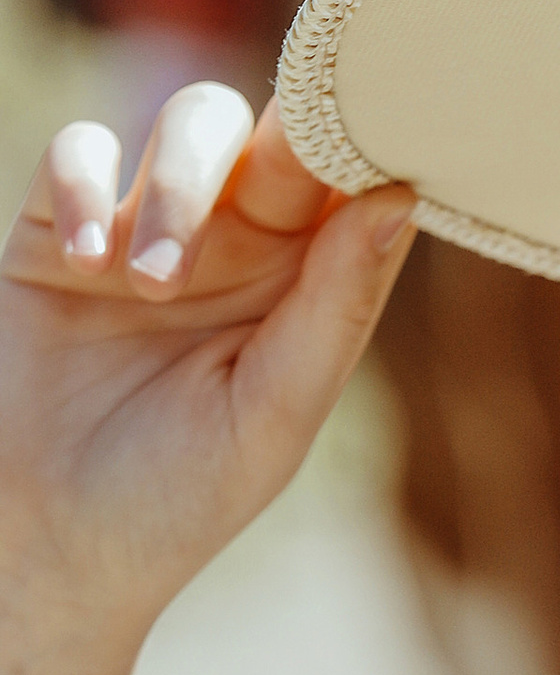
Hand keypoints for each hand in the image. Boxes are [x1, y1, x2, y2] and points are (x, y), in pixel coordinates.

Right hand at [0, 86, 415, 644]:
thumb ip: (333, 307)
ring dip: (178, 183)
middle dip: (282, 146)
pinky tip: (87, 261)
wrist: (47, 549)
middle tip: (269, 186)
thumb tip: (397, 200)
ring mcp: (148, 230)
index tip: (379, 133)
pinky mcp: (55, 234)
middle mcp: (239, 246)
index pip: (355, 190)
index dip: (371, 152)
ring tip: (151, 281)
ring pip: (192, 126)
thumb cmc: (180, 497)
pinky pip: (75, 153)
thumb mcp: (275, 412)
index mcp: (308, 286)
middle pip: (279, 140)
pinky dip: (83, 185)